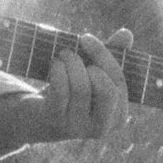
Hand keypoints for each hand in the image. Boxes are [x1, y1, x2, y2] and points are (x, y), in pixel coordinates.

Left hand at [0, 28, 132, 154]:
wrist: (36, 117)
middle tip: (73, 52)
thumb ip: (111, 56)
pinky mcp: (55, 122)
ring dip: (70, 63)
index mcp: (118, 117)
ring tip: (62, 55)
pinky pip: (61, 91)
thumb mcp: (92, 75)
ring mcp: (77, 127)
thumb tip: (126, 33)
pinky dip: (58, 70)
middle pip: (106, 90)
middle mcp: (101, 128)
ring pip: (81, 88)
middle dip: (90, 63)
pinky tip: (55, 64)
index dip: (104, 55)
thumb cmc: (71, 92)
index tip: (86, 38)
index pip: (119, 82)